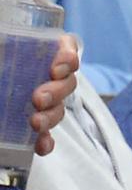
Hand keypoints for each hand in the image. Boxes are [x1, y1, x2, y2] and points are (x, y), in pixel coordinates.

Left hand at [31, 35, 79, 155]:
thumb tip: (0, 44)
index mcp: (33, 49)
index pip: (65, 46)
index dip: (67, 56)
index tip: (54, 69)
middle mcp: (41, 74)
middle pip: (66, 82)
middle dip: (57, 92)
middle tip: (38, 99)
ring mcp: (41, 101)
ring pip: (59, 109)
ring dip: (51, 117)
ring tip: (35, 123)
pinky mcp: (34, 125)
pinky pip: (48, 135)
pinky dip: (46, 141)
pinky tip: (39, 146)